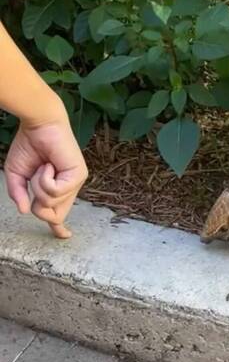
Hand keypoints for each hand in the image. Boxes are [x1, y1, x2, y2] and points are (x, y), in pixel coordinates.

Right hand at [4, 109, 87, 238]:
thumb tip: (24, 211)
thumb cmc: (29, 146)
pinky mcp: (79, 175)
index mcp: (58, 188)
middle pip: (54, 216)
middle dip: (38, 205)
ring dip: (38, 186)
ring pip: (52, 204)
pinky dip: (45, 179)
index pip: (60, 212)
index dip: (59, 228)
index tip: (64, 236)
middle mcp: (70, 187)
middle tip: (37, 178)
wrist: (38, 124)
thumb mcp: (16, 174)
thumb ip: (18, 193)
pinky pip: (55, 191)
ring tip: (43, 166)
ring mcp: (76, 182)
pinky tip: (49, 165)